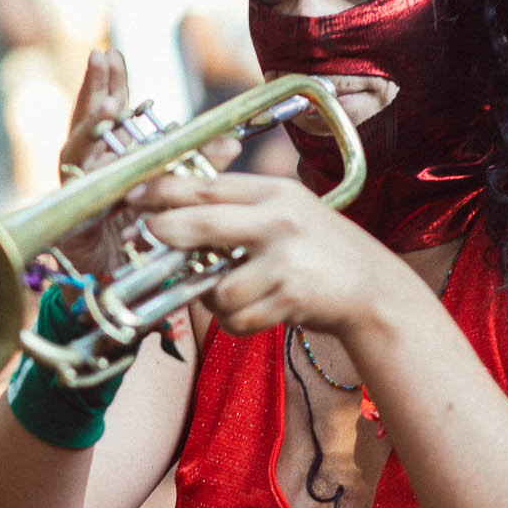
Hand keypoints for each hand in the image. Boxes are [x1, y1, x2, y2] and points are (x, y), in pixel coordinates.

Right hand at [53, 50, 240, 280]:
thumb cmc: (143, 248)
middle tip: (102, 57)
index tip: (112, 56)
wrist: (121, 296)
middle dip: (93, 91)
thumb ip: (194, 171)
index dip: (109, 88)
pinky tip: (94, 155)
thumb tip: (230, 144)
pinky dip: (86, 175)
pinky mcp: (69, 224)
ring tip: (106, 102)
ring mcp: (76, 198)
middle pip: (87, 126)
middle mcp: (89, 176)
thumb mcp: (172, 201)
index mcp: (110, 166)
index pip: (109, 121)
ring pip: (77, 153)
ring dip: (88, 125)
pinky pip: (79, 196)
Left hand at [128, 172, 381, 336]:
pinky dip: (235, 322)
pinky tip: (254, 312)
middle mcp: (280, 220)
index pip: (209, 186)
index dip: (164, 190)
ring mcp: (286, 260)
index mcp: (275, 192)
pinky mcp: (291, 296)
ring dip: (213, 299)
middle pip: (203, 224)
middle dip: (167, 232)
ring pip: (218, 287)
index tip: (133, 196)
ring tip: (231, 294)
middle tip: (149, 237)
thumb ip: (241, 208)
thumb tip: (173, 213)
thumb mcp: (288, 210)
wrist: (374, 289)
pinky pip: (238, 318)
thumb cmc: (320, 249)